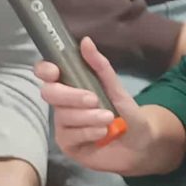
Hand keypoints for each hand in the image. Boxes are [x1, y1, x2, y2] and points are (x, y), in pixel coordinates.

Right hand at [38, 38, 162, 176]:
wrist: (140, 144)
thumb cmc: (126, 114)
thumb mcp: (117, 89)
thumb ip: (100, 67)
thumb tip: (86, 41)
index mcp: (71, 85)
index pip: (46, 73)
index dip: (45, 70)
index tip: (55, 72)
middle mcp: (63, 104)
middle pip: (50, 94)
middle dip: (72, 96)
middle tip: (94, 99)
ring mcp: (63, 125)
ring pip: (64, 116)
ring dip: (89, 116)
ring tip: (109, 119)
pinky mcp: (67, 144)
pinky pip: (70, 135)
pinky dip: (89, 132)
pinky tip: (102, 133)